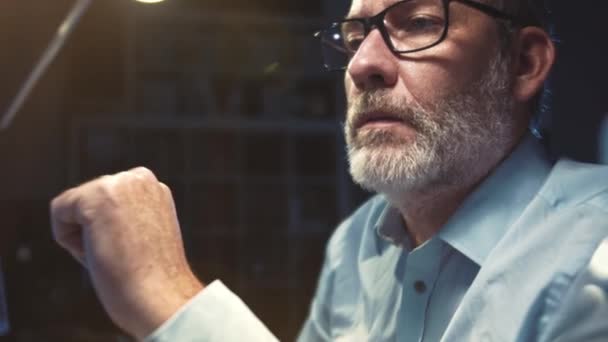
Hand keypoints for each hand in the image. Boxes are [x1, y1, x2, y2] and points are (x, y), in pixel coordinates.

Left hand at [50, 167, 203, 338]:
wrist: (160, 296)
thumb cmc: (151, 278)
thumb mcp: (144, 233)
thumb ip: (125, 215)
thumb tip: (97, 219)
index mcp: (152, 187)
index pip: (105, 202)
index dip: (113, 233)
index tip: (135, 250)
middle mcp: (139, 178)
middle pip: (86, 202)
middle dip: (98, 233)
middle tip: (126, 254)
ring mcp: (119, 183)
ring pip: (73, 207)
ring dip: (85, 238)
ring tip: (116, 252)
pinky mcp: (96, 195)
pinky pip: (59, 212)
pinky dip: (69, 240)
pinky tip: (100, 249)